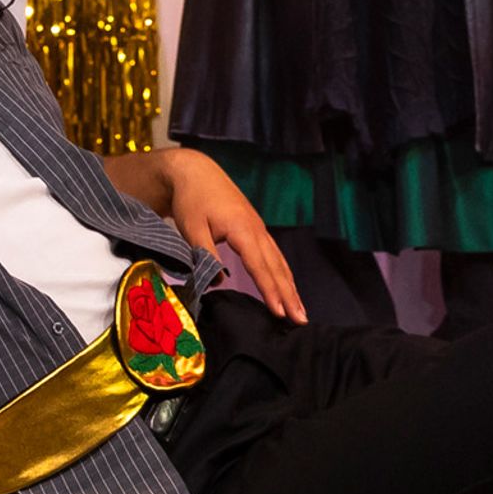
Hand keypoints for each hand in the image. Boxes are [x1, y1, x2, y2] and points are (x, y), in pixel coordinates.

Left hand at [148, 144, 303, 321]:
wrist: (195, 171)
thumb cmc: (191, 199)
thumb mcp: (192, 228)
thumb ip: (205, 256)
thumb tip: (218, 284)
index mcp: (242, 229)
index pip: (260, 267)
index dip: (270, 291)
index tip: (280, 313)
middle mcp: (257, 230)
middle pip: (276, 267)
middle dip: (289, 295)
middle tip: (301, 321)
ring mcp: (259, 228)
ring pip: (279, 262)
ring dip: (290, 287)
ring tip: (300, 311)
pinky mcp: (256, 228)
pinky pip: (274, 255)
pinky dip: (283, 274)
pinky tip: (288, 287)